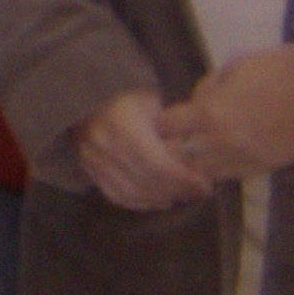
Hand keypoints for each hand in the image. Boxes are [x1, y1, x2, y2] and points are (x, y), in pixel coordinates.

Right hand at [76, 88, 210, 211]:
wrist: (88, 91)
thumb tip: (194, 159)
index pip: (157, 165)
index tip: (205, 184)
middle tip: (198, 192)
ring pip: (131, 194)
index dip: (183, 180)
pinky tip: (158, 200)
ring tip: (181, 195)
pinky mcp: (88, 169)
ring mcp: (92, 160)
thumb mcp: (152, 101)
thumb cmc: (128, 92)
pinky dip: (139, 203)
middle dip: (176, 191)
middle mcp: (103, 147)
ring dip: (159, 199)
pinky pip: (116, 195)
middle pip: (146, 183)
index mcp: (121, 126)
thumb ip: (171, 130)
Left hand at [158, 38, 293, 184]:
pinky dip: (216, 170)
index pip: (167, 128)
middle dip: (167, 149)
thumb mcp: (234, 66)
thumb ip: (208, 88)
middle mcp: (225, 141)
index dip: (159, 123)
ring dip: (191, 164)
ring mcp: (247, 158)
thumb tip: (194, 104)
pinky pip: (230, 176)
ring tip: (185, 157)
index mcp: (213, 112)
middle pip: (178, 156)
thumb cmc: (282, 65)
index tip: (156, 121)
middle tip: (163, 144)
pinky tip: (212, 162)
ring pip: (202, 173)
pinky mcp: (267, 166)